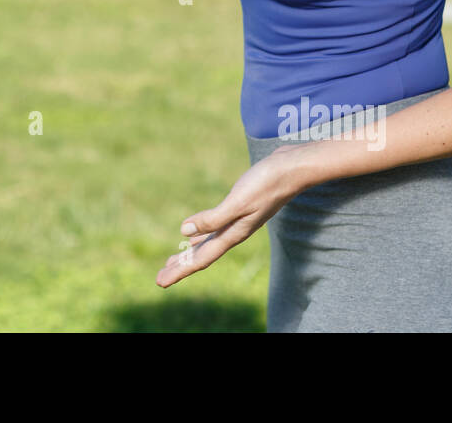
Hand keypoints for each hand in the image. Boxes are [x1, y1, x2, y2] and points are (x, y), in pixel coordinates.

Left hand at [156, 145, 310, 287]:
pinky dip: (201, 235)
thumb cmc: (265, 184)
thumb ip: (213, 218)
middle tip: (160, 278)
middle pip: (202, 255)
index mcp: (232, 234)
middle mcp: (233, 232)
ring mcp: (236, 221)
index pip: (201, 259)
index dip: (180, 270)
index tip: (161, 282)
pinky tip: (194, 235)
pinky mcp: (237, 208)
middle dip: (181, 266)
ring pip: (207, 243)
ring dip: (190, 253)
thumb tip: (184, 232)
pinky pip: (214, 228)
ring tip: (173, 261)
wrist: (290, 169)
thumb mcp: (237, 202)